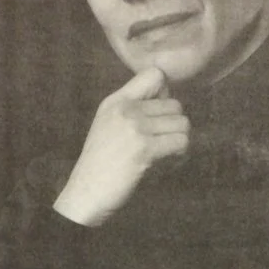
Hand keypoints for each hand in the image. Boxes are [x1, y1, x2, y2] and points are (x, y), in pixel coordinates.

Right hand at [53, 66, 188, 226]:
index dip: (166, 93)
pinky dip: (180, 155)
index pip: (155, 74)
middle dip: (174, 126)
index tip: (158, 114)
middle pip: (176, 105)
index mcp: (115, 101)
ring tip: (167, 155)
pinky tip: (168, 163)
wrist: (86, 193)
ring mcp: (135, 127)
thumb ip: (132, 109)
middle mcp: (125, 109)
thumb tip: (168, 99)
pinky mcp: (145, 148)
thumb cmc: (101, 165)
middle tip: (164, 143)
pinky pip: (181, 142)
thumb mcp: (108, 125)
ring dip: (180, 142)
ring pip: (182, 124)